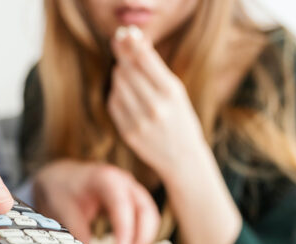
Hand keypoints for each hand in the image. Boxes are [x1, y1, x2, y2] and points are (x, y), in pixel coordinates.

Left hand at [33, 160, 159, 243]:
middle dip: (142, 236)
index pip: (122, 204)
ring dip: (144, 237)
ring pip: (149, 215)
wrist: (63, 177)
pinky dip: (141, 234)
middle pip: (145, 209)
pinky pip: (145, 218)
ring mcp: (131, 190)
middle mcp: (124, 182)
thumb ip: (78, 232)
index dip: (125, 229)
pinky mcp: (133, 201)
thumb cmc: (63, 189)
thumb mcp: (64, 210)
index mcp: (106, 179)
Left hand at [108, 26, 207, 181]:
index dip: (132, 43)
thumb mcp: (176, 92)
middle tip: (119, 43)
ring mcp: (139, 121)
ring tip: (126, 70)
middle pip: (128, 70)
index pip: (144, 59)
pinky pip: (114, 103)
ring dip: (120, 73)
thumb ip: (155, 69)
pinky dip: (116, 92)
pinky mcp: (128, 132)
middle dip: (122, 54)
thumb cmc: (181, 119)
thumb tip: (135, 42)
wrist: (182, 158)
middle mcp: (155, 106)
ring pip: (118, 84)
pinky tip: (124, 90)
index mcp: (171, 92)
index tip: (125, 34)